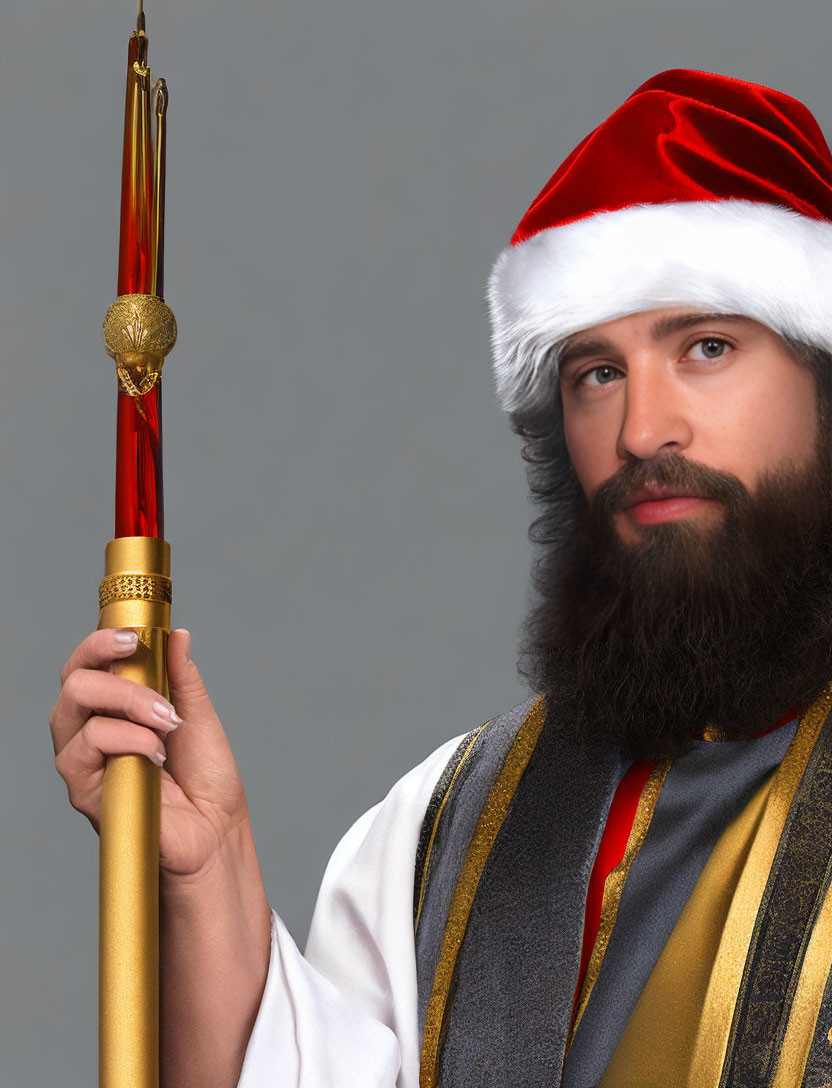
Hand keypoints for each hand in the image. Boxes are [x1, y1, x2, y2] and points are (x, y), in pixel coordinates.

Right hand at [50, 627, 250, 880]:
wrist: (216, 827)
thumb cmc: (204, 776)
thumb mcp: (197, 715)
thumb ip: (182, 677)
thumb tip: (178, 635)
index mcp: (112, 708)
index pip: (87, 666)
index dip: (99, 644)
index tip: (132, 637)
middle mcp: (89, 731)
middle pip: (74, 683)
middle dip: (116, 676)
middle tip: (158, 692)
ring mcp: (83, 762)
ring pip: (73, 712)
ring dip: (127, 708)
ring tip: (166, 724)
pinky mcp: (85, 792)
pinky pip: (86, 750)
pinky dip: (126, 741)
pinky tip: (156, 754)